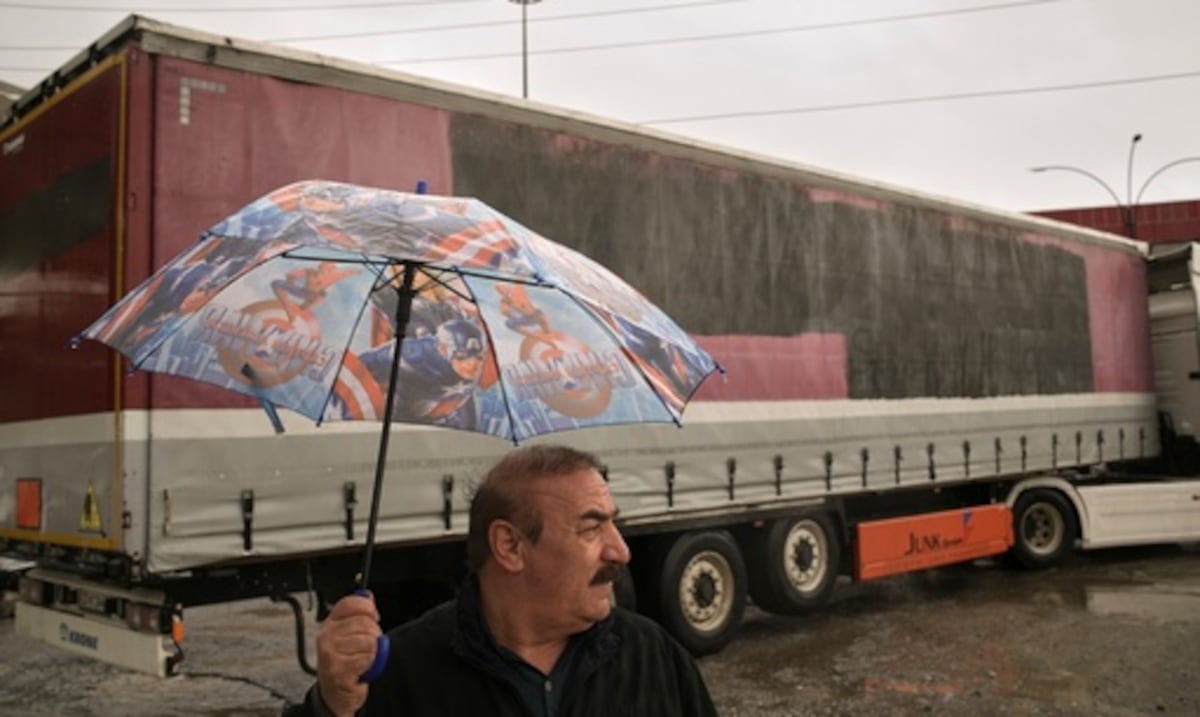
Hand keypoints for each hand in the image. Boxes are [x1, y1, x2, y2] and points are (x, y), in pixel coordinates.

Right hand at [316, 592, 380, 716]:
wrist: (336, 692)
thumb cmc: (345, 661)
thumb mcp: (349, 634)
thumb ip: (358, 614)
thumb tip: (367, 595)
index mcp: (330, 623)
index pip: (350, 603)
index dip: (368, 608)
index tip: (373, 617)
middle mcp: (326, 635)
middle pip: (364, 622)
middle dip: (373, 634)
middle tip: (367, 646)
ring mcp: (330, 652)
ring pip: (368, 640)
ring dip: (372, 651)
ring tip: (362, 658)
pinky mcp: (337, 669)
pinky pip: (366, 657)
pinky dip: (369, 663)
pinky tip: (360, 668)